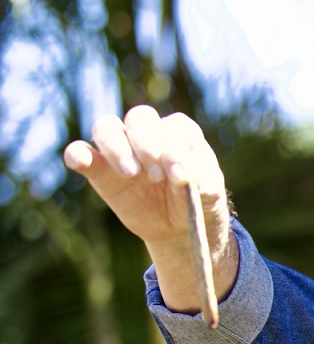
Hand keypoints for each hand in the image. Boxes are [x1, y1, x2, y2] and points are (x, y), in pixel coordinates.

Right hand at [63, 105, 236, 310]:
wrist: (178, 225)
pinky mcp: (101, 169)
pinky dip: (77, 153)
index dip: (174, 150)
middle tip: (156, 177)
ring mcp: (122, 148)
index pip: (171, 127)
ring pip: (107, 126)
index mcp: (180, 132)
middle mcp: (149, 133)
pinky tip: (79, 161)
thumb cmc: (197, 199)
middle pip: (139, 118)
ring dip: (116, 147)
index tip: (179, 177)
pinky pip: (81, 152)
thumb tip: (180, 176)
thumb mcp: (208, 190)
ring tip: (131, 174)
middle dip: (147, 145)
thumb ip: (197, 177)